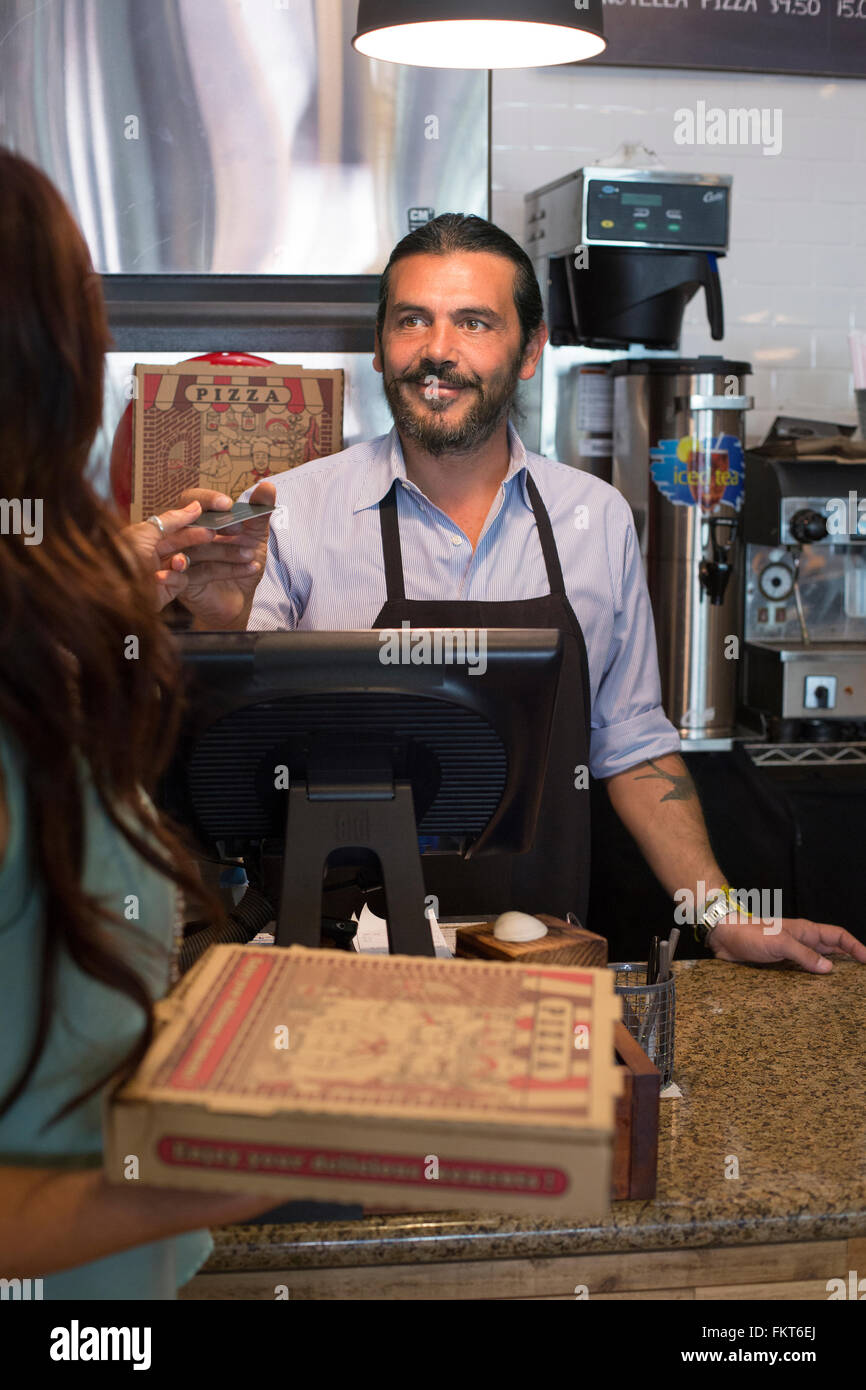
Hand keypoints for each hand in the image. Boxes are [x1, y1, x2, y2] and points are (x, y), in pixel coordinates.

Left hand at [122, 501, 217, 610]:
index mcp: (144, 536)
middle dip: (194, 538)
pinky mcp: (167, 590)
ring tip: (178, 563)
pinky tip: (160, 578)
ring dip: (182, 561)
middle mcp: (152, 553)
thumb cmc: (124, 558)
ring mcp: (160, 571)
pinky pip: (180, 580)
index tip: (206, 516)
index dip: (189, 521)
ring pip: (183, 562)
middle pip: (180, 542)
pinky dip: (173, 578)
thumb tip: (195, 505)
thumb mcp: (146, 531)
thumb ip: (172, 519)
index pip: (172, 526)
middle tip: (211, 534)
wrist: (115, 592)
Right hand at [175, 483, 275, 628]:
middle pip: (187, 524)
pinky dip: (229, 570)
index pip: (191, 499)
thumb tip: (268, 486)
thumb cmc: (241, 561)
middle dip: (215, 525)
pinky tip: (251, 569)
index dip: (207, 499)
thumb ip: (259, 511)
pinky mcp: (183, 582)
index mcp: (197, 520)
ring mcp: (179, 559)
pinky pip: (200, 573)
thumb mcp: (254, 534)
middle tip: (240, 530)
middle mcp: (183, 537)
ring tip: (251, 554)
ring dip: (226, 550)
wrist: (241, 596)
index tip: (228, 504)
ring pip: (196, 550)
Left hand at [710, 915, 865, 972]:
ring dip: (831, 971)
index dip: (856, 946)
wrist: (723, 935)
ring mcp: (791, 951)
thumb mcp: (780, 943)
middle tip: (860, 977)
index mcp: (806, 931)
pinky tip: (814, 991)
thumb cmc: (749, 933)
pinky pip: (801, 970)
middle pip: (832, 949)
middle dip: (849, 959)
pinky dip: (811, 978)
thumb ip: (804, 955)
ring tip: (844, 987)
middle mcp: (801, 940)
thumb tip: (829, 969)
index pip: (838, 936)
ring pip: (818, 961)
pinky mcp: (779, 962)